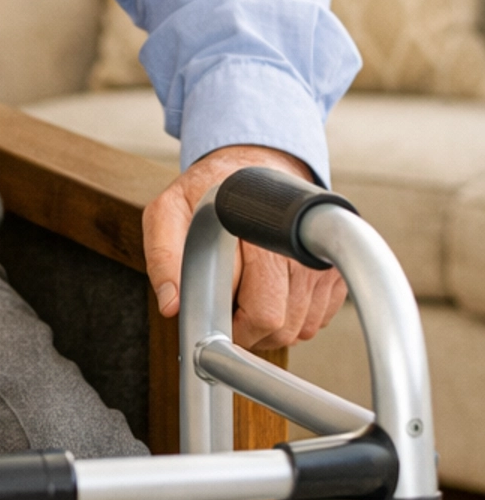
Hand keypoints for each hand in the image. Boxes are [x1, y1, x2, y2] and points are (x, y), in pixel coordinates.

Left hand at [142, 144, 347, 350]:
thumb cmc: (208, 194)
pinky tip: (271, 293)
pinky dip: (292, 318)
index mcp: (260, 233)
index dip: (234, 324)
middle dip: (249, 330)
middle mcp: (299, 247)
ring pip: (301, 327)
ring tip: (248, 294)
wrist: (252, 170)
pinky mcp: (334, 272)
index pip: (262, 311)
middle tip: (228, 307)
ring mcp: (322, 260)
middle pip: (282, 325)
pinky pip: (316, 320)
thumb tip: (173, 305)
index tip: (218, 316)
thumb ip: (164, 256)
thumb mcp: (169, 212)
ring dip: (271, 325)